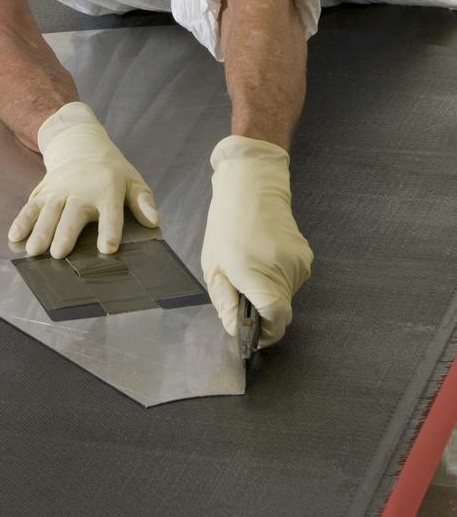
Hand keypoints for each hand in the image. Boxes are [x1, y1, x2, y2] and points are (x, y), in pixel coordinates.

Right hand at [8, 102, 158, 257]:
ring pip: (48, 212)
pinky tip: (14, 236)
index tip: (108, 248)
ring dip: (40, 231)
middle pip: (72, 214)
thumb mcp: (132, 180)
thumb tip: (154, 220)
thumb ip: (143, 201)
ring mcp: (59, 191)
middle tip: (59, 254)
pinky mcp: (43, 192)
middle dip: (65, 233)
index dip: (110, 230)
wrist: (81, 143)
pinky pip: (31, 207)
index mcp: (108, 190)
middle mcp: (81, 190)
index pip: (111, 213)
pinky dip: (21, 221)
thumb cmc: (111, 171)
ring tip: (34, 251)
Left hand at [200, 135, 312, 346]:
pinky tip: (263, 256)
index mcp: (258, 274)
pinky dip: (277, 277)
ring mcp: (300, 263)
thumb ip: (224, 301)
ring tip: (250, 266)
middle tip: (240, 289)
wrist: (252, 186)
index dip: (263, 333)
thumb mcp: (213, 266)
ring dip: (269, 291)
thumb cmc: (226, 224)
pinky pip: (291, 280)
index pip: (276, 321)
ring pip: (286, 296)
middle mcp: (285, 271)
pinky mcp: (307, 256)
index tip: (250, 330)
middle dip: (261, 310)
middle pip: (280, 311)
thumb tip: (237, 329)